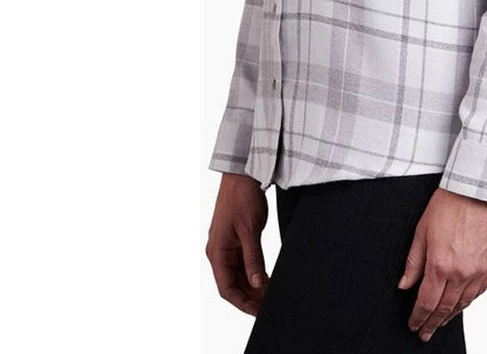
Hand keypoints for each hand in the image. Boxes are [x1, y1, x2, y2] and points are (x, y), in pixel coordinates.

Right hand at [205, 172, 269, 316]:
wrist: (242, 174)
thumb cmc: (241, 197)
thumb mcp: (250, 230)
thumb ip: (253, 258)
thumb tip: (257, 283)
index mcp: (217, 252)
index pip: (227, 289)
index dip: (243, 303)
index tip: (259, 312)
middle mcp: (219, 252)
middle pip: (232, 284)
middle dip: (250, 297)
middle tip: (269, 305)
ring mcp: (226, 246)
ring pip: (238, 275)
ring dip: (252, 286)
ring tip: (270, 295)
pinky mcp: (235, 240)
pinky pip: (242, 263)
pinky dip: (253, 273)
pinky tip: (266, 279)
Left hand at [397, 186, 486, 341]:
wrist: (479, 188)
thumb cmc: (450, 202)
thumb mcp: (422, 229)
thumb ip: (413, 262)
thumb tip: (404, 285)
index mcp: (440, 264)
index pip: (427, 302)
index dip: (418, 317)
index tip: (414, 325)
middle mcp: (461, 272)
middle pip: (445, 308)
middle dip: (432, 323)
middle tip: (425, 332)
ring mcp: (479, 270)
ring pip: (463, 303)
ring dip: (450, 316)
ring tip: (441, 322)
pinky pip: (480, 291)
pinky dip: (469, 301)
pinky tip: (462, 304)